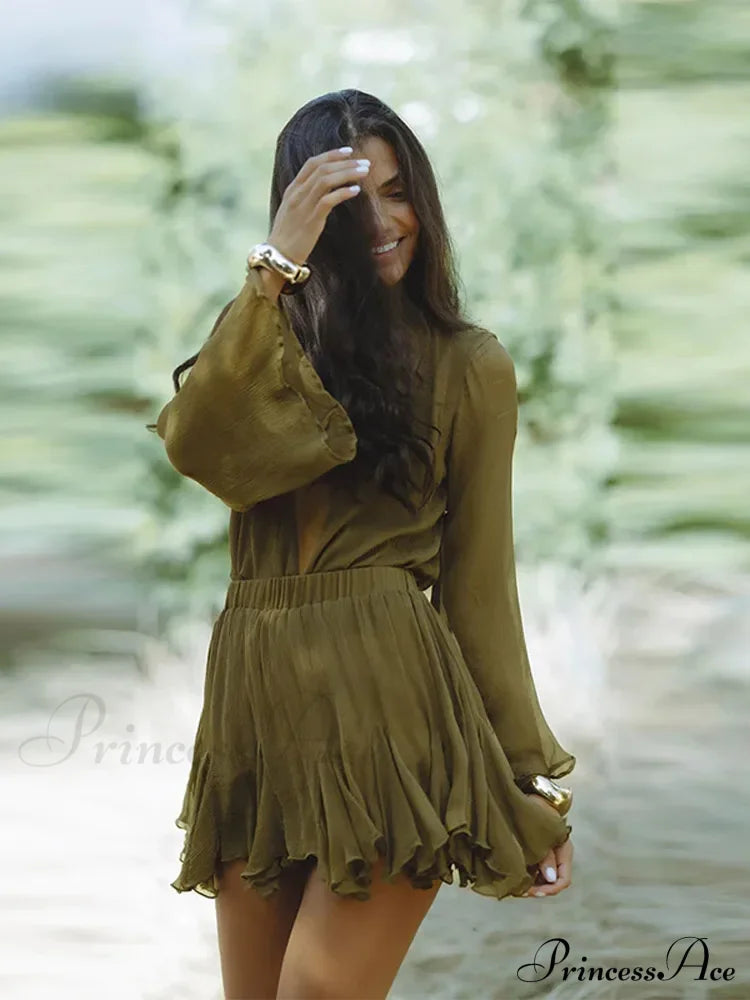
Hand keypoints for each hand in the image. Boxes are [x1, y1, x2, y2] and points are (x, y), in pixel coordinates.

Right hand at [267, 147, 367, 266]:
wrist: (279, 255)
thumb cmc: (288, 236)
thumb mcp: (294, 210)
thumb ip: (305, 197)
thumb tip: (323, 190)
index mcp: (293, 189)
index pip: (312, 163)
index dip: (331, 154)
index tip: (349, 151)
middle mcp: (297, 193)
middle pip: (322, 168)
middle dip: (346, 162)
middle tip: (365, 162)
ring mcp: (303, 206)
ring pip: (326, 180)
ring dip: (348, 173)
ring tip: (364, 172)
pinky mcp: (311, 220)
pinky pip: (328, 200)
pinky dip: (343, 193)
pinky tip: (356, 190)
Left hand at [523, 793, 573, 897]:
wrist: (534, 796)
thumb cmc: (539, 812)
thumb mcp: (543, 835)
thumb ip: (547, 857)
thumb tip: (550, 878)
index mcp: (565, 852)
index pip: (563, 879)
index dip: (550, 889)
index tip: (534, 892)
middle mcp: (559, 857)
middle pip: (553, 882)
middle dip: (539, 890)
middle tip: (521, 891)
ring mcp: (549, 856)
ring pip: (544, 879)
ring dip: (532, 885)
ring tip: (517, 886)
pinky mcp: (539, 853)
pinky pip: (536, 871)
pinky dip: (528, 876)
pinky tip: (517, 877)